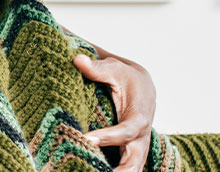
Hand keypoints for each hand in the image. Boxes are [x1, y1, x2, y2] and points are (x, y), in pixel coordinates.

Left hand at [74, 54, 155, 171]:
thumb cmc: (128, 78)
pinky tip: (92, 171)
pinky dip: (113, 171)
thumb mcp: (115, 69)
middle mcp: (140, 137)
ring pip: (132, 168)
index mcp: (139, 117)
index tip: (87, 139)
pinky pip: (123, 167)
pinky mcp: (127, 152)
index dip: (108, 137)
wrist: (143, 86)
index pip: (126, 132)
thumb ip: (97, 68)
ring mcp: (135, 147)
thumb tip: (76, 60)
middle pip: (135, 161)